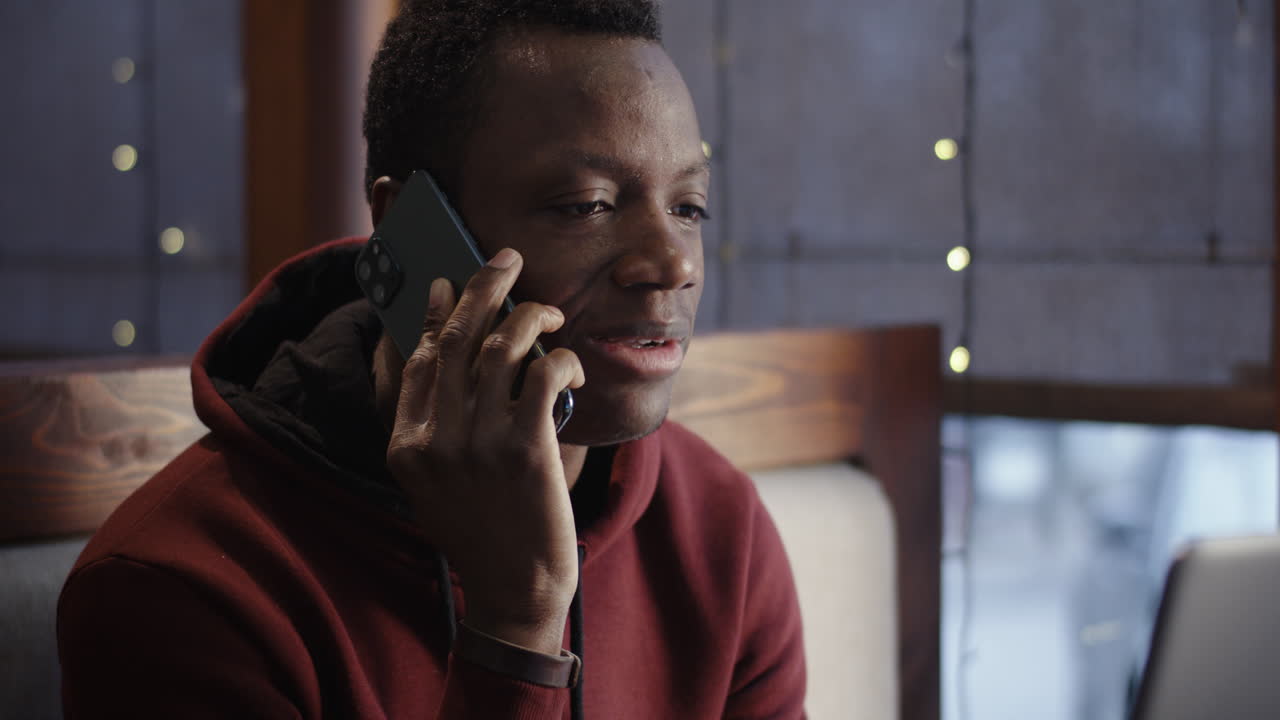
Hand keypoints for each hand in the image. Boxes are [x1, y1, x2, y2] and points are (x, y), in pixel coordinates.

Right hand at [385, 248, 585, 654]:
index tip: (449, 281)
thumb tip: (441, 357)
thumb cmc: (483, 531)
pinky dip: (560, 358)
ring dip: (530, 316)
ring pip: (502, 347)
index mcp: (405, 446)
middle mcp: (435, 439)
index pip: (417, 359)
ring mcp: (478, 444)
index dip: (436, 314)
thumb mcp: (433, 483)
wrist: (514, 589)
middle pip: (458, 340)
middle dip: (484, 287)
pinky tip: (569, 364)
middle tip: (507, 260)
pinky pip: (542, 375)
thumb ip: (431, 426)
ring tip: (549, 313)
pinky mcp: (526, 449)